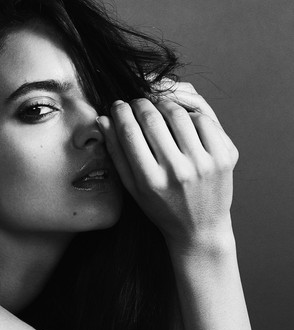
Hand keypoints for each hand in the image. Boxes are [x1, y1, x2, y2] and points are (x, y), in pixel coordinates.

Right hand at [100, 81, 237, 250]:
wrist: (200, 227)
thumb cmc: (161, 207)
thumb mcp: (132, 187)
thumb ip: (117, 153)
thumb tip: (104, 119)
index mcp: (151, 180)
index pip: (130, 132)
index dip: (121, 113)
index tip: (117, 105)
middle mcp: (179, 171)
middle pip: (154, 119)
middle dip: (141, 104)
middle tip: (136, 103)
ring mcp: (206, 163)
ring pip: (180, 114)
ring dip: (164, 104)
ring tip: (157, 106)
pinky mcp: (226, 156)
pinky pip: (205, 121)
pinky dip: (190, 114)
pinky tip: (181, 119)